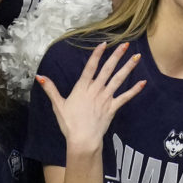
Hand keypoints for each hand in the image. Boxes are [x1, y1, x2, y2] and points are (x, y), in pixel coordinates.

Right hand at [36, 41, 145, 155]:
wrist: (83, 139)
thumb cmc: (69, 123)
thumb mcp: (57, 105)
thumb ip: (50, 89)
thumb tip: (39, 76)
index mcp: (82, 88)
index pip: (90, 67)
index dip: (97, 55)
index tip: (104, 43)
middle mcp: (96, 90)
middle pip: (108, 70)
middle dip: (116, 56)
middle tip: (126, 45)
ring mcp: (106, 98)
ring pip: (119, 80)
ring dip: (128, 68)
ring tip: (137, 57)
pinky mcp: (113, 108)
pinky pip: (125, 97)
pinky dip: (134, 90)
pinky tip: (143, 82)